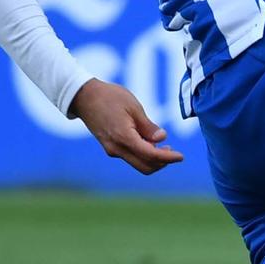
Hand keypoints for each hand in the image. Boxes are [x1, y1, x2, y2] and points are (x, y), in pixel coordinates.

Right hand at [69, 80, 183, 174]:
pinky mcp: (109, 147)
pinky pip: (130, 157)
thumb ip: (148, 126)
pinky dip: (143, 154)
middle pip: (145, 166)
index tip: (181, 157)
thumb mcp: (134, 107)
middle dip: (162, 163)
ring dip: (152, 159)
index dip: (168, 158)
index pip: (150, 155)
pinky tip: (148, 142)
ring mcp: (111, 150)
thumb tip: (162, 139)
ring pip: (137, 163)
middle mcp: (116, 148)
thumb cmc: (110, 97)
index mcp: (123, 137)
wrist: (83, 97)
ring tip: (162, 146)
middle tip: (173, 152)